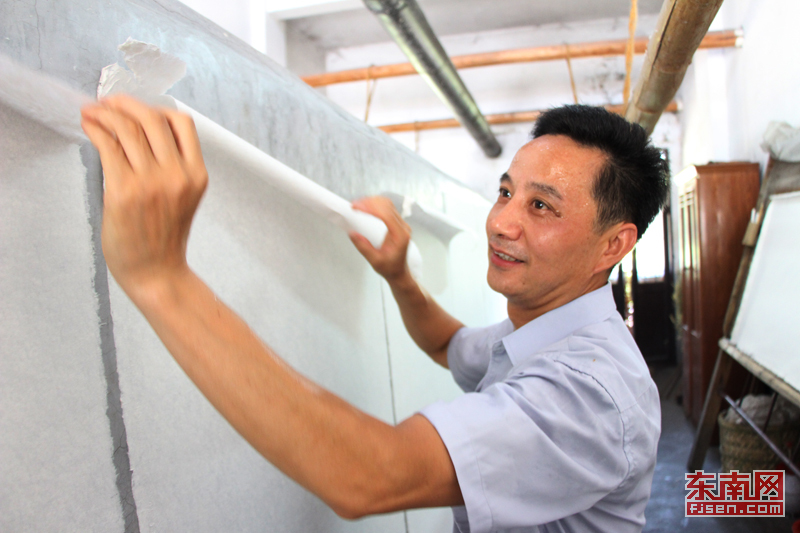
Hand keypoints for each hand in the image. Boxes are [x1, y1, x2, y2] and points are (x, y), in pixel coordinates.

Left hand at [80, 95, 207, 297]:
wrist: (156, 272)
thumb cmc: (164, 237)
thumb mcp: (183, 197)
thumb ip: (172, 165)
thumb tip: (138, 130)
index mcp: (196, 175)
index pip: (181, 123)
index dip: (156, 108)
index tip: (137, 107)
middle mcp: (177, 175)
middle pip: (151, 119)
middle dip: (125, 103)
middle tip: (109, 102)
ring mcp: (151, 183)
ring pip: (127, 128)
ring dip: (105, 113)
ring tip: (93, 113)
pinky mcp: (124, 191)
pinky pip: (108, 146)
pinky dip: (95, 130)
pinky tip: (89, 126)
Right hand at [349, 197, 410, 282]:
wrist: (399, 272)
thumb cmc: (389, 268)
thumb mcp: (375, 261)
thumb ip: (364, 247)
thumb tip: (352, 233)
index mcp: (400, 236)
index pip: (386, 215)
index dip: (370, 208)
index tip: (356, 207)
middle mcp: (403, 227)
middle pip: (387, 206)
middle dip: (369, 202)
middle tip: (353, 205)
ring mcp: (401, 224)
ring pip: (387, 204)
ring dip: (372, 202)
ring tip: (357, 205)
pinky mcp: (397, 223)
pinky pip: (387, 208)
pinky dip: (375, 205)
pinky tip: (366, 207)